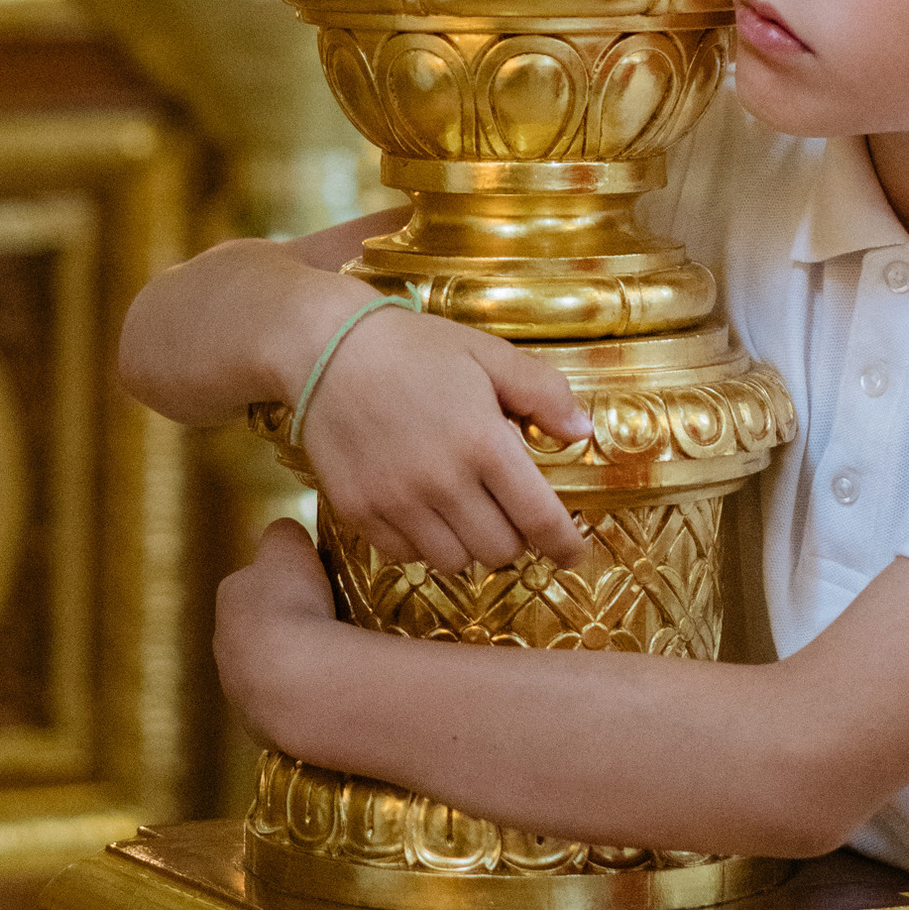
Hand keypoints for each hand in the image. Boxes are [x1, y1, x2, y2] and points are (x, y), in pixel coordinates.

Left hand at [214, 520, 343, 752]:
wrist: (299, 684)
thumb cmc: (292, 605)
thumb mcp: (288, 548)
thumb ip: (283, 535)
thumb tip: (284, 532)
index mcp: (229, 595)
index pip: (254, 579)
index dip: (285, 580)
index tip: (312, 584)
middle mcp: (224, 643)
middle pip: (260, 627)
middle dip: (288, 625)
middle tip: (328, 623)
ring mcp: (239, 689)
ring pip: (270, 669)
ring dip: (295, 665)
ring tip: (333, 662)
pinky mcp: (260, 725)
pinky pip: (286, 703)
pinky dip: (304, 696)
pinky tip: (328, 691)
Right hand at [299, 299, 590, 573]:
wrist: (327, 347)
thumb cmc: (414, 347)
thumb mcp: (488, 354)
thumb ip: (543, 392)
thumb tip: (581, 430)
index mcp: (483, 442)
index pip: (539, 518)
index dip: (564, 545)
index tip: (571, 553)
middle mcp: (442, 481)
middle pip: (499, 551)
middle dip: (516, 540)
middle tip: (509, 515)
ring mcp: (397, 501)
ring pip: (454, 562)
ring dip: (470, 546)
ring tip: (467, 513)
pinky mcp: (359, 511)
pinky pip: (405, 555)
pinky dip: (424, 544)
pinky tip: (424, 512)